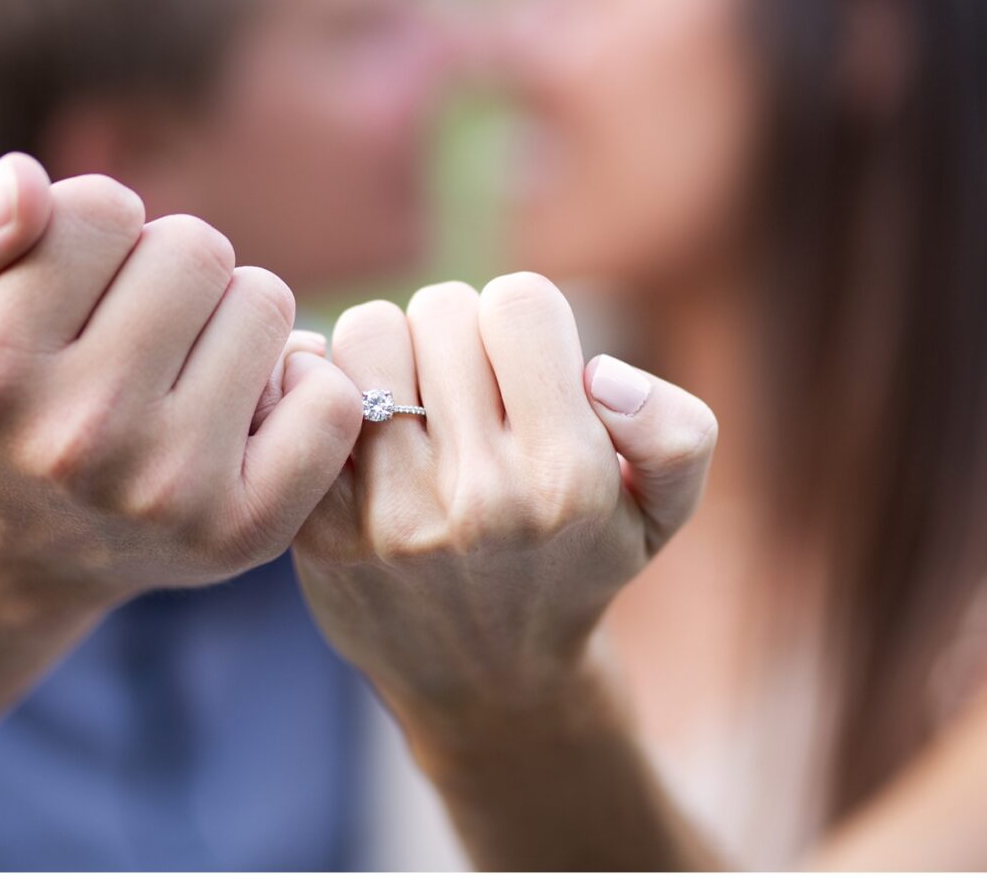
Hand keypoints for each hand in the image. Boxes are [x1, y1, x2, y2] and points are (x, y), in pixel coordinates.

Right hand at [0, 153, 364, 604]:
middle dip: (170, 267)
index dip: (94, 229)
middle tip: (133, 327)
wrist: (20, 545)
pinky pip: (332, 399)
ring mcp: (167, 491)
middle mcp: (76, 439)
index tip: (71, 281)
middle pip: (194, 249)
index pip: (104, 208)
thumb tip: (24, 185)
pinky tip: (245, 411)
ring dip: (232, 318)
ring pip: (264, 304)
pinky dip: (302, 385)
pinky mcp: (245, 531)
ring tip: (179, 368)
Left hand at [292, 273, 714, 717]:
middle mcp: (486, 498)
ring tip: (414, 399)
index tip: (525, 371)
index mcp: (572, 477)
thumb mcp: (662, 511)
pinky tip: (359, 423)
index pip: (521, 303)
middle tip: (468, 389)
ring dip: (393, 352)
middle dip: (458, 335)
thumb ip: (676, 429)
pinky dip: (327, 387)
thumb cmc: (579, 566)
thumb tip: (601, 375)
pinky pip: (310, 393)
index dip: (525, 324)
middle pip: (444, 309)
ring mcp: (397, 516)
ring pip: (371, 334)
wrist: (489, 682)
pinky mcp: (325, 530)